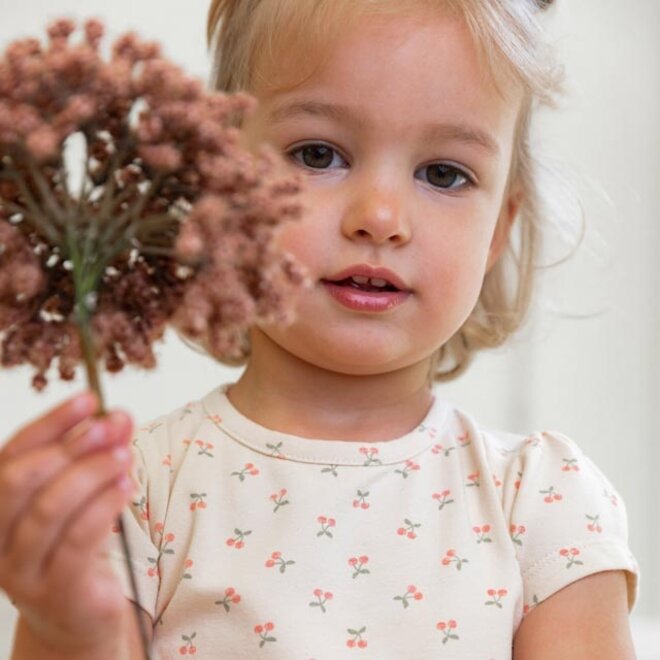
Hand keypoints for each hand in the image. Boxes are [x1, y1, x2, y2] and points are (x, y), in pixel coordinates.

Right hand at [0, 391, 135, 651]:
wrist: (80, 616)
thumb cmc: (76, 546)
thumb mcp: (81, 495)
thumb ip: (94, 456)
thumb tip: (117, 417)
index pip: (10, 455)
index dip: (51, 423)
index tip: (90, 399)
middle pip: (23, 479)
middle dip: (72, 445)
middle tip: (112, 425)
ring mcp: (22, 570)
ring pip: (49, 508)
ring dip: (92, 472)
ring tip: (124, 454)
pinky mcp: (57, 591)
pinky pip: (77, 539)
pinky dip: (103, 505)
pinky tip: (125, 485)